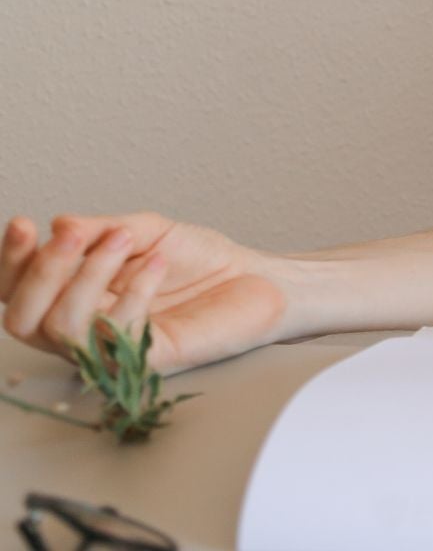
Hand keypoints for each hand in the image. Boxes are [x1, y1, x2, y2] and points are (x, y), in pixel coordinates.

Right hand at [2, 211, 288, 376]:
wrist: (255, 278)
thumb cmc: (199, 259)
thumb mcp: (146, 231)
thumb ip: (102, 229)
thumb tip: (58, 224)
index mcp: (72, 295)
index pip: (16, 290)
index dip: (11, 261)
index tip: (25, 223)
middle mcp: (82, 327)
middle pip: (22, 319)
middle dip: (40, 272)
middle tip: (72, 236)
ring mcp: (110, 349)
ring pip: (61, 328)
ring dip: (86, 276)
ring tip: (124, 241)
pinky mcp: (144, 361)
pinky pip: (116, 335)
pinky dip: (132, 290)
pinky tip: (157, 265)